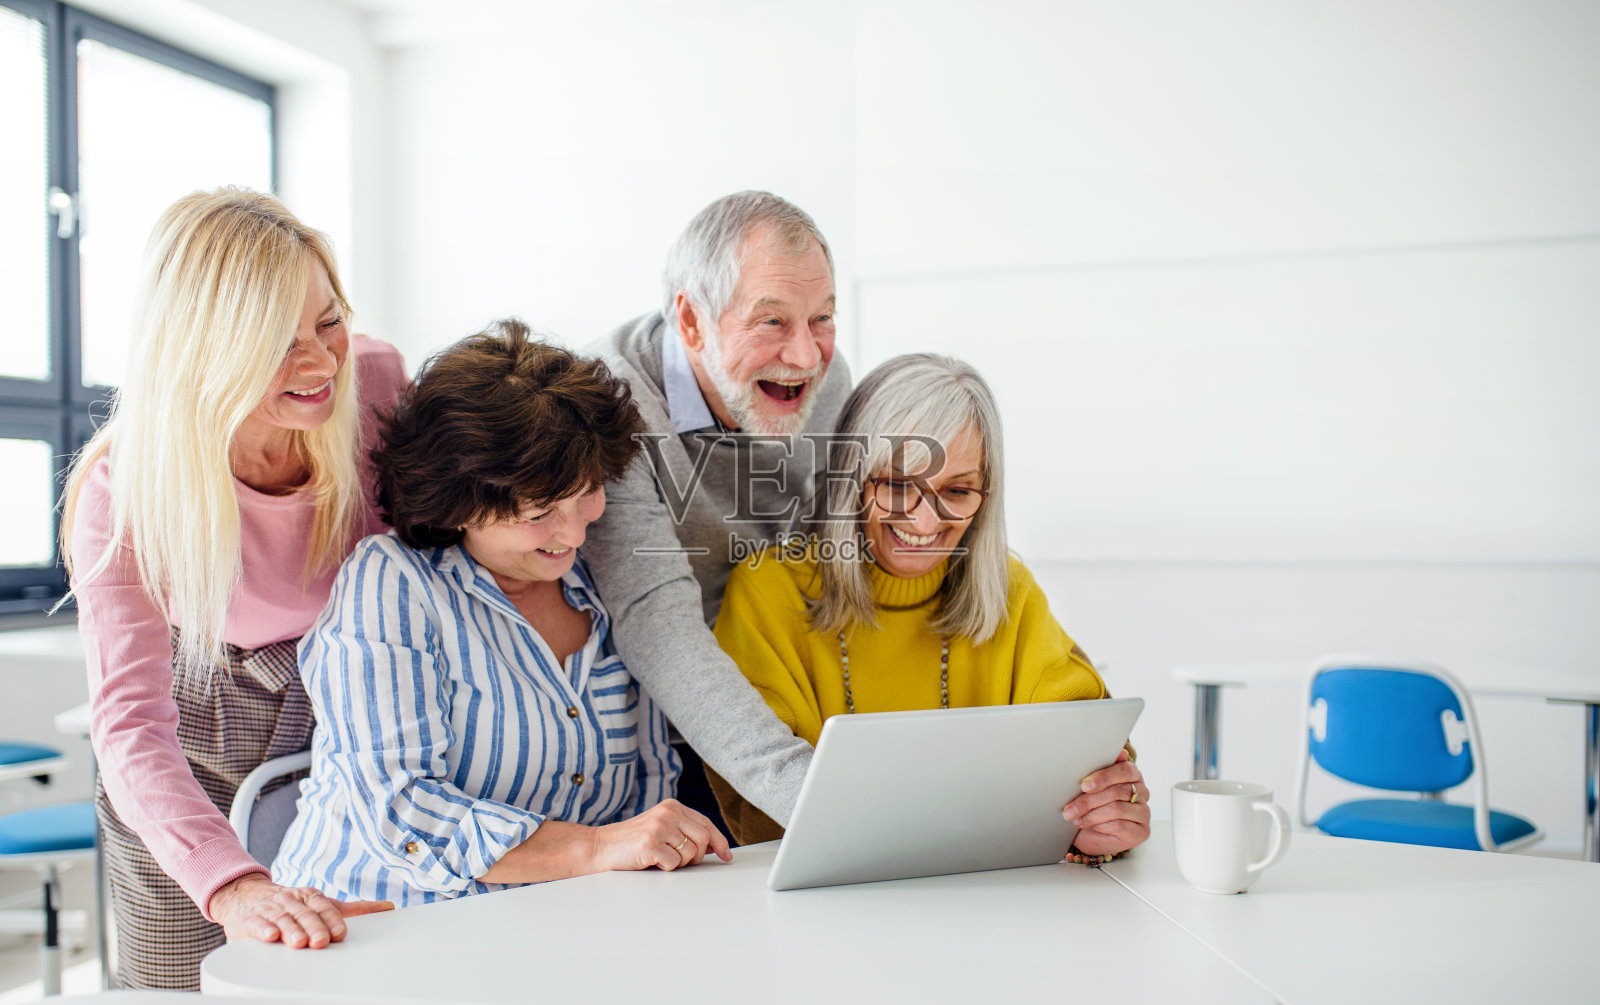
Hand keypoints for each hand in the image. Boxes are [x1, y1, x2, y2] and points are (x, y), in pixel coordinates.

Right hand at [209, 873, 393, 948]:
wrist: (246, 895)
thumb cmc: (291, 904)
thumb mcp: (321, 903)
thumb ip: (354, 909)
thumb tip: (388, 907)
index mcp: (309, 897)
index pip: (323, 907)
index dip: (332, 920)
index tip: (340, 933)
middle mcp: (290, 901)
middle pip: (304, 914)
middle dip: (314, 927)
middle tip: (321, 941)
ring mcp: (269, 910)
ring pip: (282, 919)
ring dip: (291, 930)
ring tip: (299, 942)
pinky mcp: (248, 920)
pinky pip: (255, 924)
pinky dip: (262, 929)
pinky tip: (269, 935)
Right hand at [590, 798, 732, 872]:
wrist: (600, 847)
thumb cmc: (632, 842)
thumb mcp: (661, 827)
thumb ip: (685, 831)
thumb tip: (715, 847)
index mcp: (672, 806)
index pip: (706, 823)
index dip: (719, 841)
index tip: (727, 855)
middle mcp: (667, 813)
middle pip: (703, 840)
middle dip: (697, 857)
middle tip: (680, 861)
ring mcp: (659, 828)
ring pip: (690, 854)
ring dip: (678, 864)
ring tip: (660, 858)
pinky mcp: (650, 844)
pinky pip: (674, 864)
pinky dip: (665, 869)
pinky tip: (651, 862)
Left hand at [1061, 749, 1150, 856]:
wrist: (1091, 834)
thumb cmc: (1091, 805)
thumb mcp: (1090, 787)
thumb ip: (1099, 770)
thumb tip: (1119, 752)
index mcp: (1132, 775)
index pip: (1125, 770)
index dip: (1104, 777)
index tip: (1084, 785)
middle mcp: (1142, 792)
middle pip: (1117, 792)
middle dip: (1089, 800)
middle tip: (1069, 809)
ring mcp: (1144, 813)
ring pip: (1117, 809)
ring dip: (1091, 815)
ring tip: (1076, 818)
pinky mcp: (1142, 832)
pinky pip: (1120, 826)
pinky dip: (1101, 826)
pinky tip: (1089, 826)